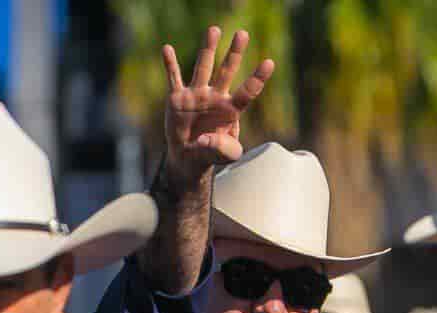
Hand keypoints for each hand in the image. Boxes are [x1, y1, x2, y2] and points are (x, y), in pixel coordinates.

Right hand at [159, 26, 274, 185]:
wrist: (189, 158)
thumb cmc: (212, 154)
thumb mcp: (225, 156)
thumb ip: (223, 149)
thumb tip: (207, 140)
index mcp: (231, 110)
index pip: (247, 92)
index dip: (257, 78)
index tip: (269, 63)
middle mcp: (216, 97)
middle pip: (227, 71)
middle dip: (235, 53)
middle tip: (243, 34)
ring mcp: (197, 95)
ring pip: (204, 67)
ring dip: (208, 49)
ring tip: (215, 29)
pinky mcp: (177, 98)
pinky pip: (174, 78)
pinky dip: (170, 64)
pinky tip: (167, 49)